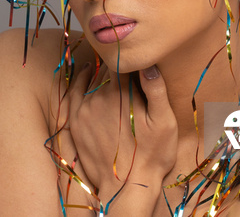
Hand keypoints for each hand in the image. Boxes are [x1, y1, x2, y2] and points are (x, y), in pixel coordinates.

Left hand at [67, 63, 177, 209]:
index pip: (123, 61)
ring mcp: (85, 107)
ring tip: (110, 62)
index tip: (136, 53)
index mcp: (122, 92)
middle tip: (126, 59)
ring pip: (93, 79)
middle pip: (108, 69)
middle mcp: (99, 95)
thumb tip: (148, 62)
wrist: (127, 186)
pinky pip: (75, 90)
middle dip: (118, 64)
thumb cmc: (152, 155)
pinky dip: (81, 79)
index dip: (130, 57)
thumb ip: (156, 89)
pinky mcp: (75, 119)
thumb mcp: (164, 122)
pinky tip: (88, 71)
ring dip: (102, 72)